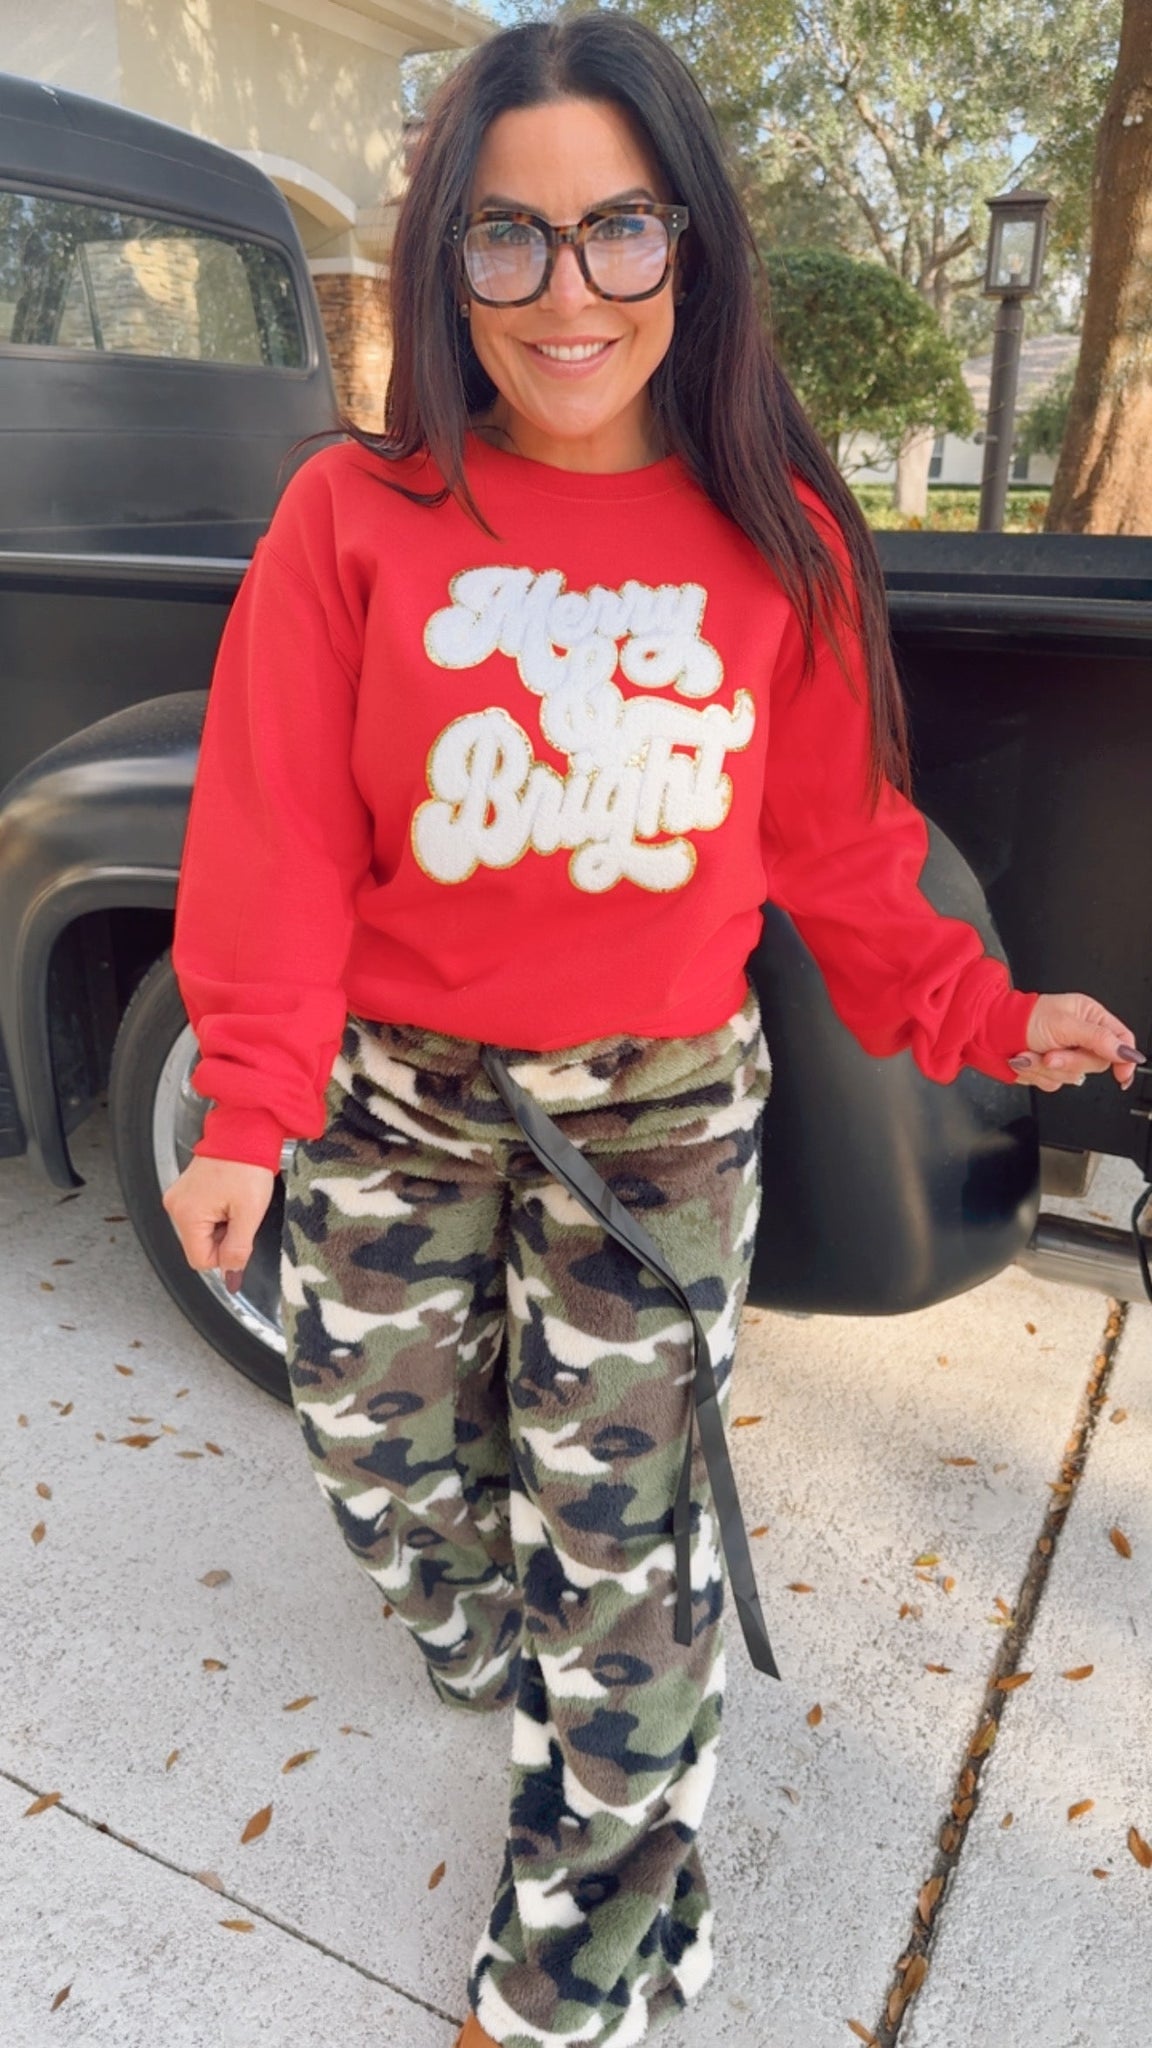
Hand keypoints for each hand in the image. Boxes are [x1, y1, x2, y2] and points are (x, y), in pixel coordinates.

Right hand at [161, 1154, 275, 1290]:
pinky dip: (216, 1213)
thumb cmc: (247, 1165)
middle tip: (239, 1213)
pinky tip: (228, 1196)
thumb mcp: (249, 1213)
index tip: (241, 1235)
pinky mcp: (185, 1190)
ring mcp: (178, 1197)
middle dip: (223, 1238)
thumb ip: (238, 1249)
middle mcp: (176, 1207)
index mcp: (187, 1214)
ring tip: (234, 1201)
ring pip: (201, 1232)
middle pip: (199, 1246)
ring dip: (221, 1225)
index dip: (225, 1255)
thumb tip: (230, 1277)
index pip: (201, 1261)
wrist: (245, 1132)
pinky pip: (200, 1216)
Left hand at [1008, 993, 1146, 1093]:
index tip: (1121, 1074)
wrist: (988, 1031)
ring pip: (1072, 1077)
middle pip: (1096, 1063)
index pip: (1121, 1040)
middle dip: (1070, 1062)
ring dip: (1047, 1068)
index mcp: (1089, 1016)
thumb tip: (1126, 1051)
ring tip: (1032, 1054)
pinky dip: (1037, 1075)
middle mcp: (1080, 1035)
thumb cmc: (1022, 1018)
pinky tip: (1027, 1061)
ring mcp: (1064, 1055)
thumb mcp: (1065, 1025)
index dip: (1124, 1058)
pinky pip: (1053, 1084)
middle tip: (1051, 1054)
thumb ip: (1098, 1039)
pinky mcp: (1049, 1070)